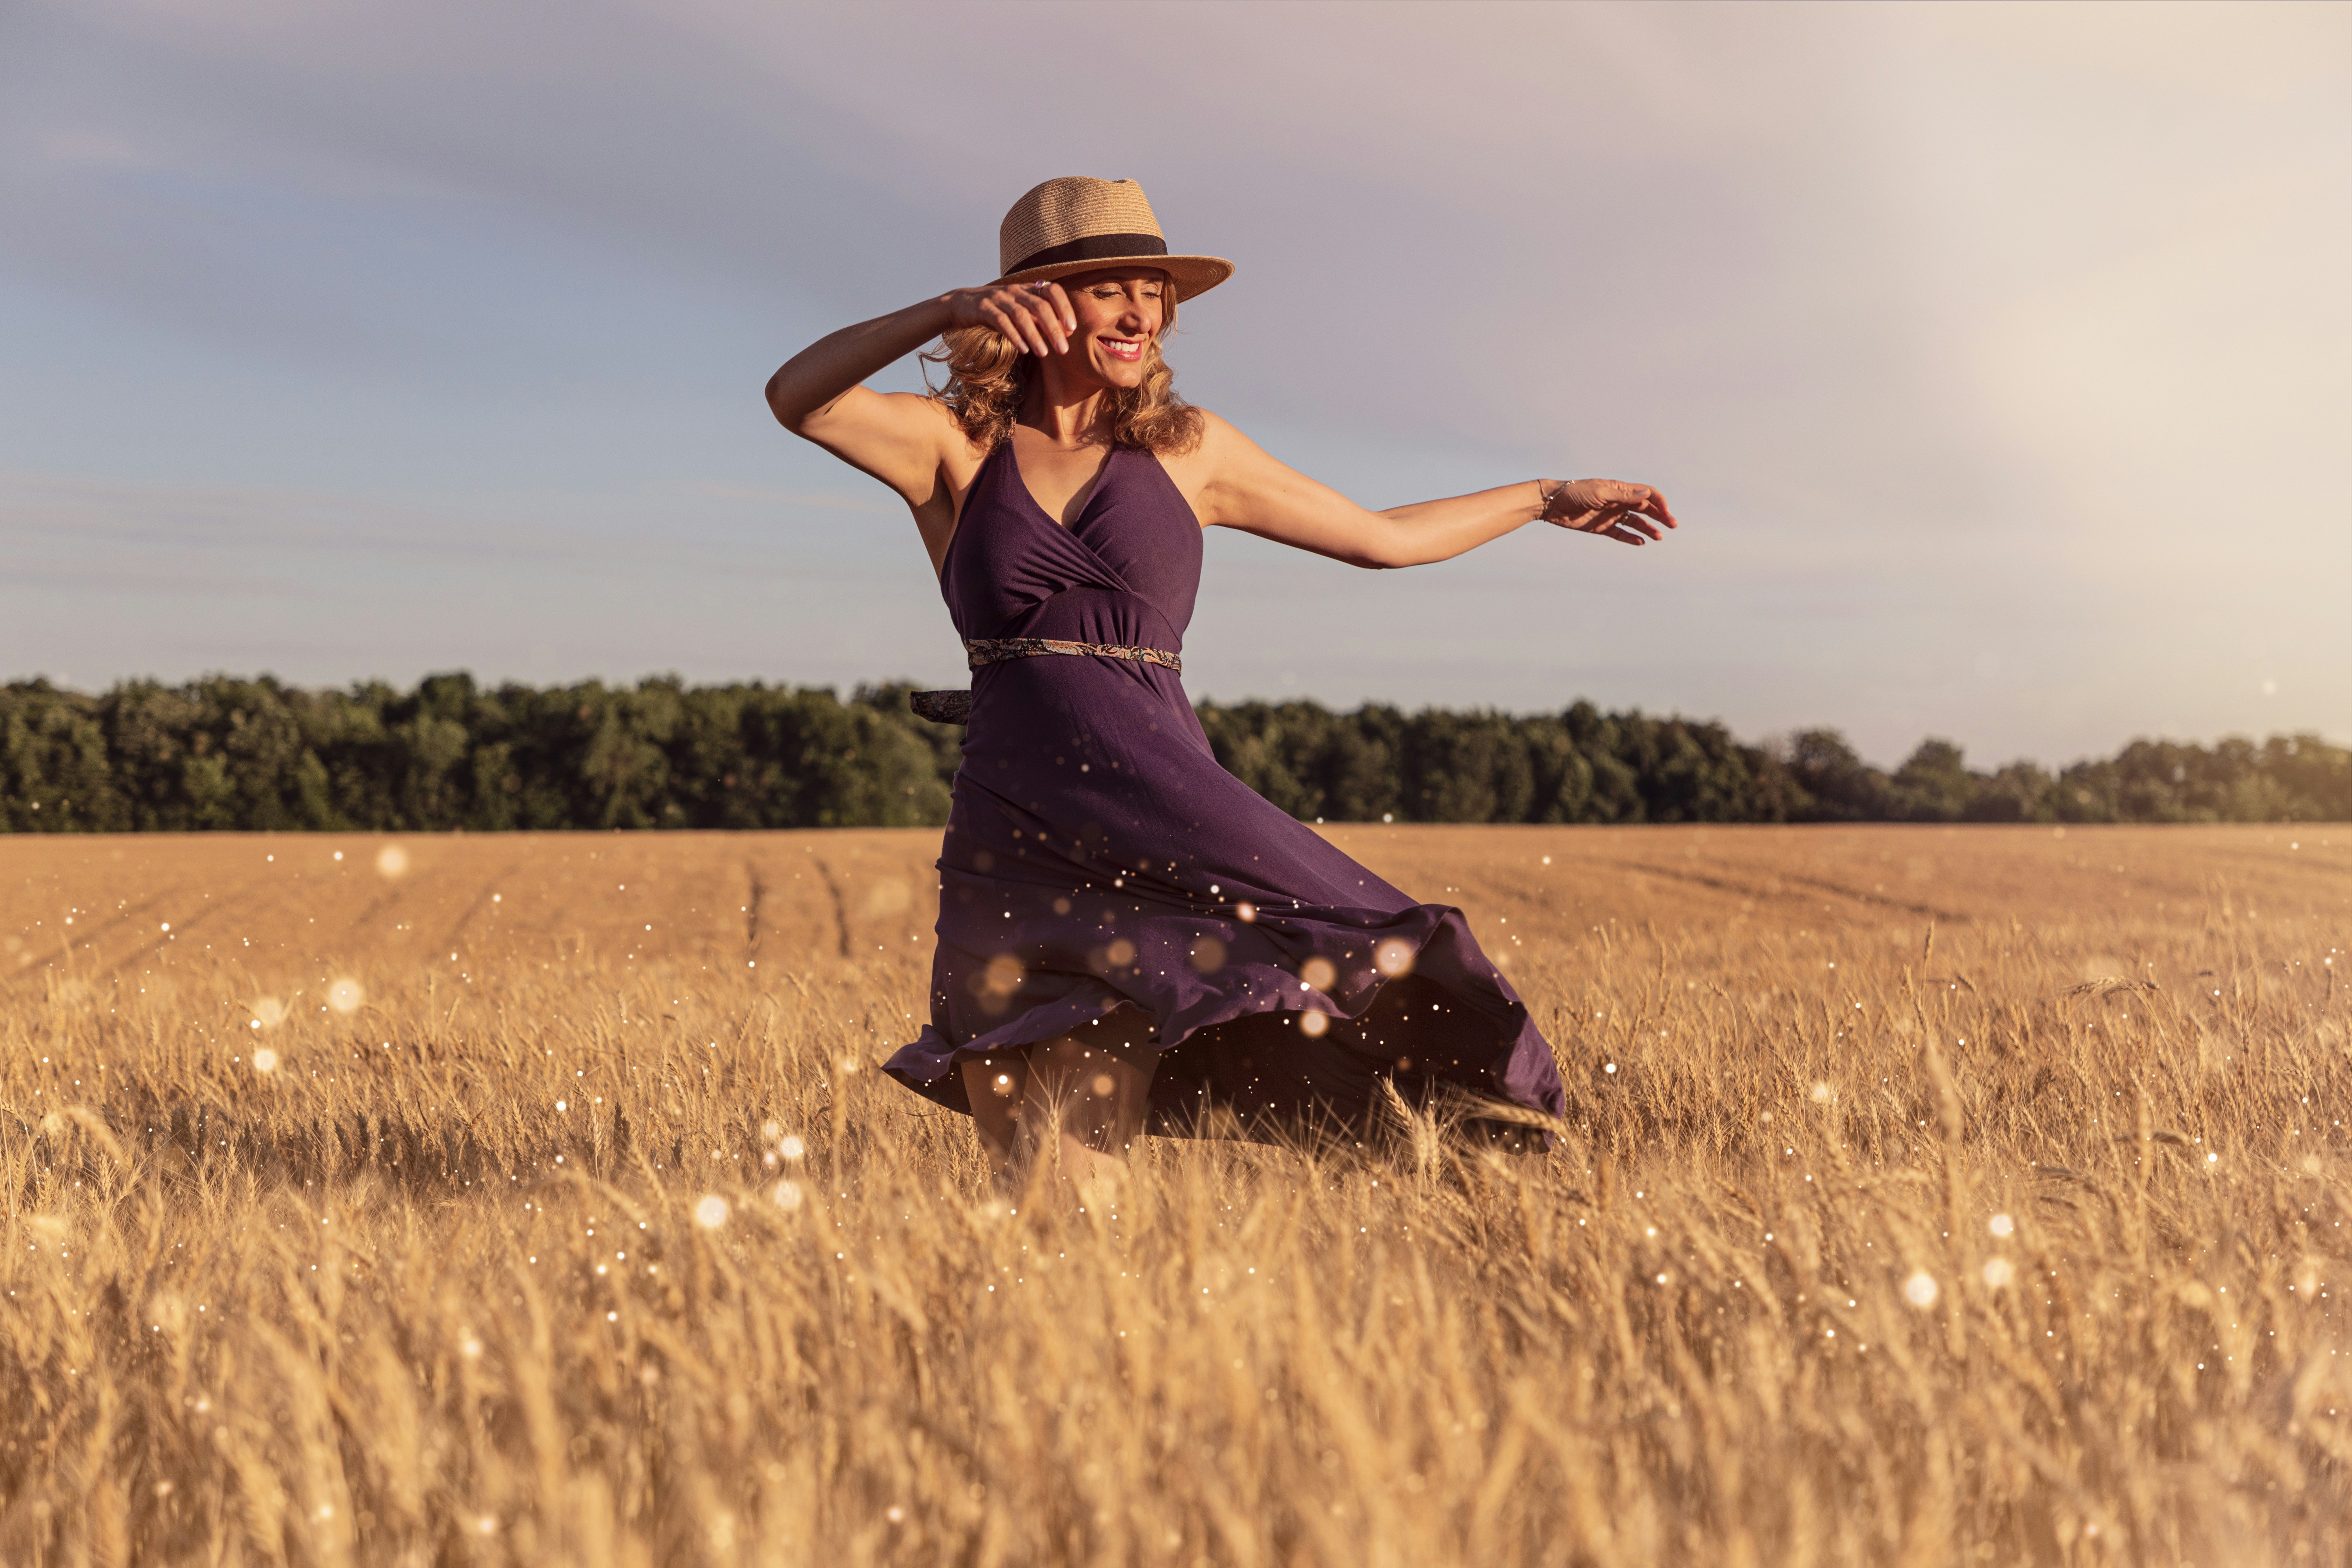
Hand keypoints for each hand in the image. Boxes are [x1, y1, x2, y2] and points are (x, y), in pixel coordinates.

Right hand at [945, 279, 1077, 357]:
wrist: (962, 305)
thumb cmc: (998, 311)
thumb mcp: (1021, 313)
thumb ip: (1041, 320)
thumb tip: (1065, 332)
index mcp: (1027, 289)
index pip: (1052, 290)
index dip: (1064, 307)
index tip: (1072, 328)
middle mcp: (1015, 290)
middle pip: (1039, 305)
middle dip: (1053, 328)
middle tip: (1063, 350)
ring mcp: (999, 297)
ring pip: (1021, 314)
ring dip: (1035, 335)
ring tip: (1044, 353)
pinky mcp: (983, 308)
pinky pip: (1001, 321)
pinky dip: (1014, 335)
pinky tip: (1023, 349)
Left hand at [1537, 479, 1676, 545]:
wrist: (1553, 504)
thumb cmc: (1574, 493)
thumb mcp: (1600, 492)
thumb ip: (1623, 496)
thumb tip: (1646, 494)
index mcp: (1620, 489)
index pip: (1646, 494)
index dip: (1659, 502)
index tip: (1666, 513)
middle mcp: (1618, 502)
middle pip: (1645, 508)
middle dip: (1660, 516)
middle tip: (1672, 525)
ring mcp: (1611, 515)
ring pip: (1635, 522)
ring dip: (1648, 528)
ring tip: (1658, 537)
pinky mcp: (1602, 527)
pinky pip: (1621, 533)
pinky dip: (1631, 538)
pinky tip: (1641, 543)